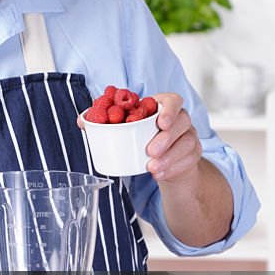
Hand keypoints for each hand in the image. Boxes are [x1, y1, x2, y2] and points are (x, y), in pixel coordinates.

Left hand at [75, 91, 201, 182]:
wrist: (163, 163)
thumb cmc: (142, 139)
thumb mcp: (125, 129)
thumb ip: (104, 123)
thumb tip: (82, 123)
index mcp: (163, 107)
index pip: (173, 100)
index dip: (169, 109)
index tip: (159, 122)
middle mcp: (180, 119)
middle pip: (182, 122)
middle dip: (167, 137)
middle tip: (150, 151)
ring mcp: (189, 137)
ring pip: (187, 143)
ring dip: (169, 157)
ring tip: (152, 167)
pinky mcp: (192, 155)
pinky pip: (189, 160)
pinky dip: (173, 168)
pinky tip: (159, 174)